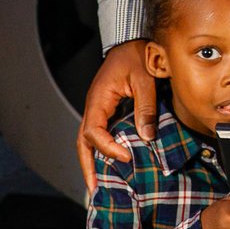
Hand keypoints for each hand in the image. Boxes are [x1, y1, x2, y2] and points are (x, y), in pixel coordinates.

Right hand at [77, 39, 155, 194]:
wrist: (132, 40)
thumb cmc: (137, 55)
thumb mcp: (145, 79)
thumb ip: (146, 107)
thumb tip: (146, 137)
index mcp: (98, 99)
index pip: (94, 131)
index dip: (108, 147)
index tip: (126, 156)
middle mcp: (94, 106)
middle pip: (83, 141)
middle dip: (87, 165)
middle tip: (94, 188)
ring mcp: (99, 108)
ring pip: (88, 139)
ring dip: (91, 160)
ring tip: (97, 183)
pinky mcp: (107, 109)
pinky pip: (99, 132)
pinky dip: (101, 149)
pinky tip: (110, 161)